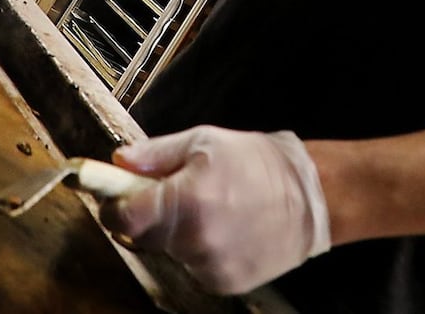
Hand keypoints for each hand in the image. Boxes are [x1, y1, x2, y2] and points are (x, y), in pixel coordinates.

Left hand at [101, 125, 330, 294]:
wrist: (310, 197)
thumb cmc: (258, 163)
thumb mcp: (204, 141)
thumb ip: (155, 154)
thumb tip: (119, 160)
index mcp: (185, 200)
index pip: (121, 217)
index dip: (114, 204)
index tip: (118, 195)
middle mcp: (194, 240)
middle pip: (144, 235)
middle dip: (151, 214)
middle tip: (176, 192)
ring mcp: (210, 266)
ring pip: (171, 250)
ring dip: (178, 232)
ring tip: (211, 208)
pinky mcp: (224, 283)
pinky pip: (194, 266)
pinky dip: (200, 250)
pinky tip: (225, 229)